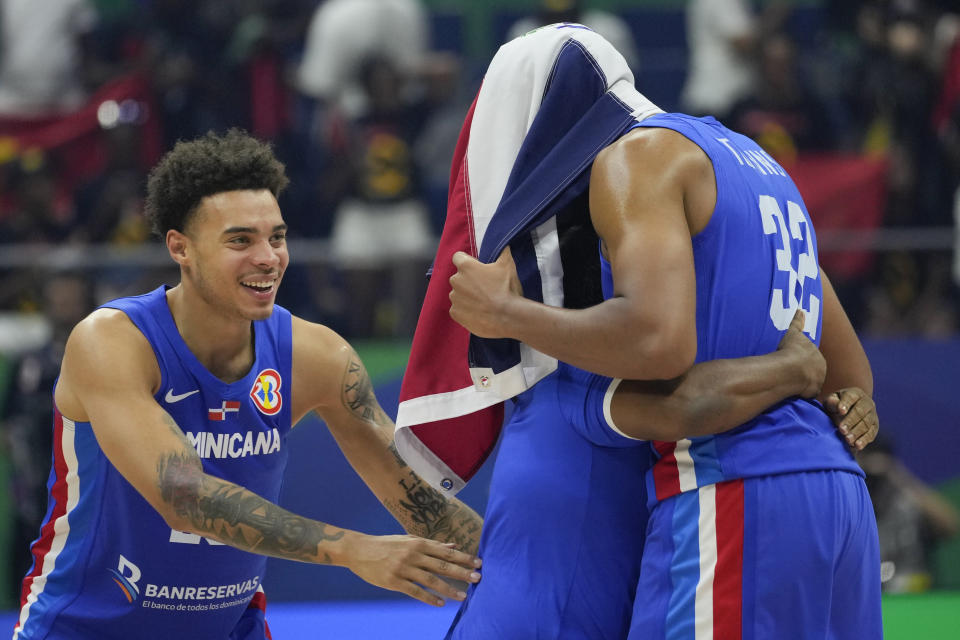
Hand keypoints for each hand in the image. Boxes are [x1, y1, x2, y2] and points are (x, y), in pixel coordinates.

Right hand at [347, 534, 481, 606]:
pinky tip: (440, 604)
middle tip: (478, 578)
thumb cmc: (387, 544)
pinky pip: (415, 591)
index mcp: (418, 543)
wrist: (359, 550)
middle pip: (443, 565)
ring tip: (463, 596)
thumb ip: (431, 544)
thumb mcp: (409, 540)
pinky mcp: (394, 581)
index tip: (478, 562)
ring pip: (431, 580)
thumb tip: (453, 546)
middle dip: (462, 572)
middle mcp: (413, 555)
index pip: (446, 551)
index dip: (463, 557)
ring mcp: (403, 568)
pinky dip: (429, 598)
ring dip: (449, 589)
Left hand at [449, 247, 521, 337]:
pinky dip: (465, 310)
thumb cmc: (506, 289)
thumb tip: (504, 244)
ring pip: (458, 294)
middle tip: (485, 287)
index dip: (467, 260)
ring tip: (483, 302)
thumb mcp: (508, 265)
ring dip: (467, 296)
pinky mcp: (455, 313)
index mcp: (466, 267)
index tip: (476, 267)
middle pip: (459, 277)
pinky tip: (479, 312)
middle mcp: (456, 281)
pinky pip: (457, 309)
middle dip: (468, 280)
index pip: (458, 257)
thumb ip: (503, 251)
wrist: (507, 318)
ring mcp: (454, 298)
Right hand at [776, 309, 825, 397]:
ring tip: (790, 382)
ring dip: (803, 383)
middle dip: (805, 371)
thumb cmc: (791, 350)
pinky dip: (801, 392)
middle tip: (791, 372)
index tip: (793, 360)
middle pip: (813, 371)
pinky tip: (791, 390)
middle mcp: (822, 369)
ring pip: (811, 382)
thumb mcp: (793, 333)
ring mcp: (818, 381)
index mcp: (818, 355)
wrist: (791, 369)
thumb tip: (800, 309)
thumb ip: (797, 322)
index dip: (802, 359)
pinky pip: (807, 393)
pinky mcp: (812, 392)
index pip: (811, 358)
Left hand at [824, 387, 878, 450]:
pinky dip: (864, 440)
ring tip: (847, 440)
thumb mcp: (831, 401)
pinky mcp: (875, 427)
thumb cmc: (836, 406)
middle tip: (841, 430)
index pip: (851, 397)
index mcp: (855, 394)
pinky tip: (857, 446)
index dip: (845, 404)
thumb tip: (838, 407)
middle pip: (860, 412)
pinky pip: (871, 434)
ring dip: (857, 432)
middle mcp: (867, 403)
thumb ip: (832, 402)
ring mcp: (873, 415)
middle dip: (851, 421)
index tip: (840, 411)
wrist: (846, 412)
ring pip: (866, 424)